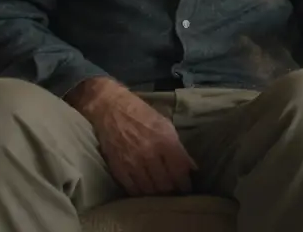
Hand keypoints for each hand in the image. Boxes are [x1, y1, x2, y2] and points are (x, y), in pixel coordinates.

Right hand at [70, 79, 197, 195]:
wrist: (110, 108)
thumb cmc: (141, 114)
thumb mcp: (166, 125)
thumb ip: (179, 147)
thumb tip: (192, 167)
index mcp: (164, 140)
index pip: (180, 170)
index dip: (185, 183)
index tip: (186, 187)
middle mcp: (149, 153)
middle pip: (165, 184)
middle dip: (172, 190)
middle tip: (174, 191)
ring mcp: (132, 163)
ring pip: (150, 190)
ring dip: (157, 193)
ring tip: (161, 192)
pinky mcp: (118, 168)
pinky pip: (132, 189)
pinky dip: (141, 193)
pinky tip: (145, 190)